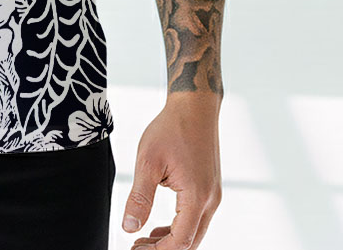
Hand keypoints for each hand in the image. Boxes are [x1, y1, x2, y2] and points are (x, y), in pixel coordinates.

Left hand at [121, 93, 222, 248]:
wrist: (194, 106)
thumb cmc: (171, 129)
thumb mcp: (148, 162)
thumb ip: (140, 197)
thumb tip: (129, 228)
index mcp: (197, 197)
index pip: (181, 241)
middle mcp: (211, 200)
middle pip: (191, 241)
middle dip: (164, 248)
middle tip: (137, 247)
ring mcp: (213, 194)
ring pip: (195, 231)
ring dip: (171, 239)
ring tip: (144, 239)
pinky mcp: (210, 187)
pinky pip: (197, 217)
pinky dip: (180, 226)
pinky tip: (160, 225)